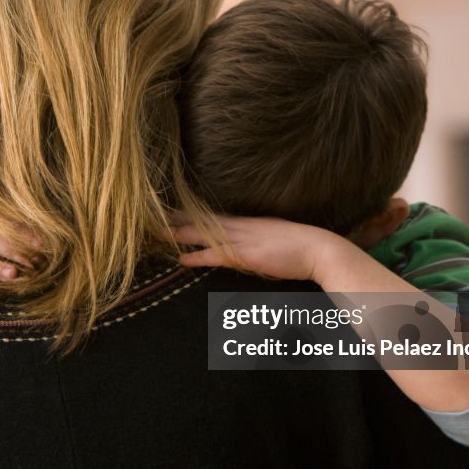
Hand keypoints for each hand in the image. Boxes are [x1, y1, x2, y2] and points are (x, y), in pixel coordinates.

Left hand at [170, 213, 345, 282]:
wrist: (319, 249)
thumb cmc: (299, 248)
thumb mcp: (271, 238)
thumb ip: (252, 239)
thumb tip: (240, 245)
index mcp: (244, 222)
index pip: (208, 215)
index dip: (186, 212)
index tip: (166, 209)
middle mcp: (239, 226)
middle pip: (199, 219)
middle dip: (174, 218)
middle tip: (149, 215)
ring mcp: (242, 239)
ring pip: (203, 234)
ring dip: (178, 234)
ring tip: (155, 233)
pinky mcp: (247, 254)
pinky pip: (217, 254)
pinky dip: (198, 256)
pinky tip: (181, 259)